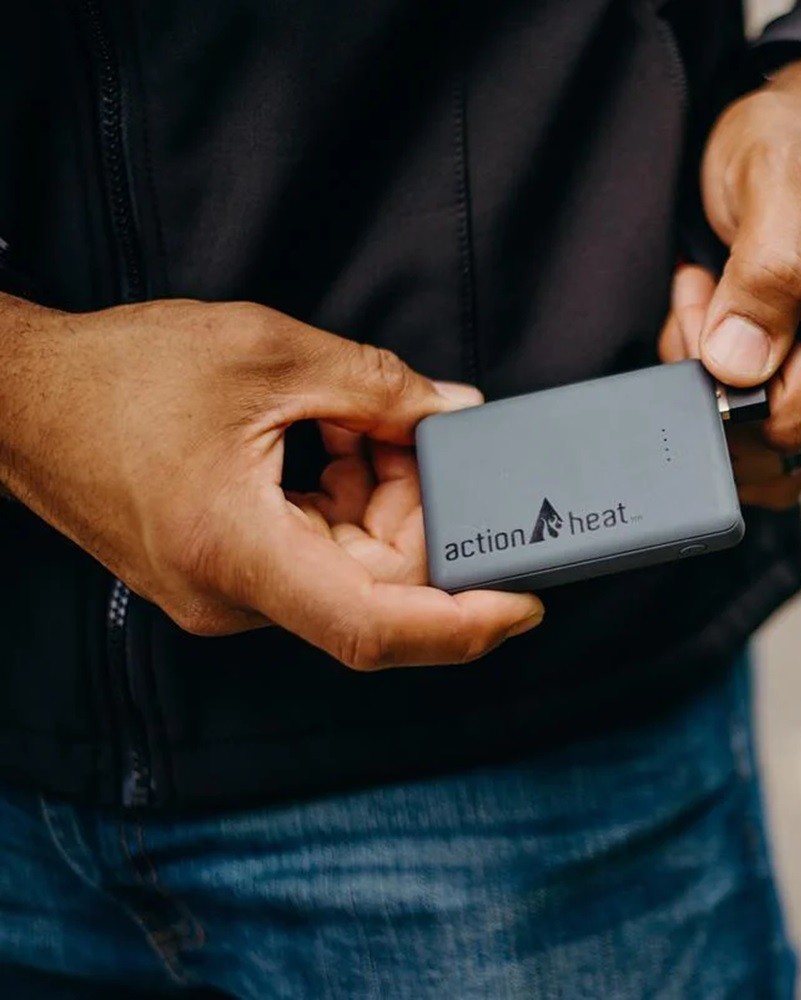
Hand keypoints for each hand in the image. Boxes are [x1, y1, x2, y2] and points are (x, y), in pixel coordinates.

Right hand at [0, 295, 542, 669]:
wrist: (14, 400)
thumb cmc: (118, 374)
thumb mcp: (267, 355)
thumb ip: (378, 388)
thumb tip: (455, 412)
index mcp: (240, 552)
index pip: (374, 627)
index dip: (462, 626)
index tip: (525, 603)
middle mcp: (234, 597)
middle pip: (377, 588)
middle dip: (426, 517)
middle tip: (434, 440)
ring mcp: (228, 594)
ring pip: (352, 570)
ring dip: (386, 502)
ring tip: (369, 423)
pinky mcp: (226, 576)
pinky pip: (317, 556)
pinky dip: (348, 503)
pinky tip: (342, 441)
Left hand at [660, 59, 800, 507]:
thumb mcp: (778, 178)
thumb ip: (766, 273)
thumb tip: (740, 366)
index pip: (788, 415)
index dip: (723, 376)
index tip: (704, 295)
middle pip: (774, 438)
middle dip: (715, 376)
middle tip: (704, 290)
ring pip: (765, 445)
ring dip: (717, 384)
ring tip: (716, 303)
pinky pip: (769, 436)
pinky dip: (729, 394)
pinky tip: (725, 334)